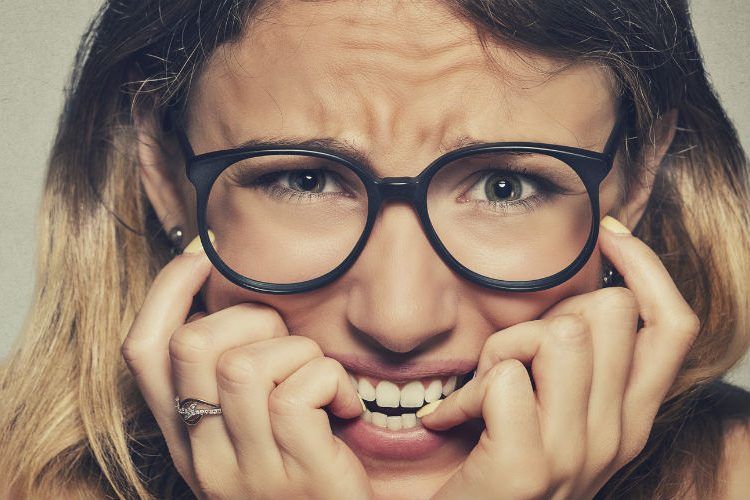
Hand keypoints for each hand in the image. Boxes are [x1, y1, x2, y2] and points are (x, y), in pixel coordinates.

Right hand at [121, 243, 372, 498]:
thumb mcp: (250, 428)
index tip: (202, 256)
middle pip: (192, 347)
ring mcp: (247, 472)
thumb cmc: (304, 470)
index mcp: (185, 438)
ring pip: (246, 366)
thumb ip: (229, 380)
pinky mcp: (299, 475)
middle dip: (250, 318)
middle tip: (288, 341)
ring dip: (297, 352)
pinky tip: (345, 407)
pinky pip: (298, 393)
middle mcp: (203, 457)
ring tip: (319, 379)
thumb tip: (230, 299)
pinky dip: (332, 381)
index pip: (143, 354)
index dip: (166, 293)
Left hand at [420, 219, 699, 498]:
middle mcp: (615, 435)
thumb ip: (578, 366)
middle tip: (508, 361)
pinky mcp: (524, 468)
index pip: (673, 324)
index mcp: (629, 418)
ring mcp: (575, 455)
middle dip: (546, 317)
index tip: (609, 238)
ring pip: (558, 334)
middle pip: (609, 312)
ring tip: (480, 392)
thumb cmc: (502, 470)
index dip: (648, 269)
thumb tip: (578, 301)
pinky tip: (448, 420)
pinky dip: (466, 392)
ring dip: (503, 351)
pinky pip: (505, 379)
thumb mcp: (559, 416)